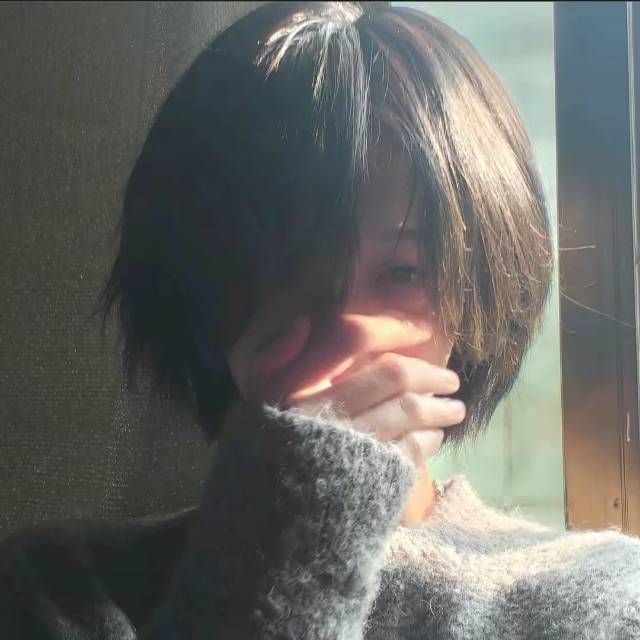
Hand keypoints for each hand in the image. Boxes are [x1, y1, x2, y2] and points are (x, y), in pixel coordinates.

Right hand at [226, 294, 464, 468]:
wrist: (261, 524)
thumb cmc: (256, 451)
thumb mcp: (253, 400)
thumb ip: (273, 358)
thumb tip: (302, 324)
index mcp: (315, 402)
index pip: (382, 375)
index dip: (417, 369)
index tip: (434, 369)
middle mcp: (341, 429)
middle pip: (404, 401)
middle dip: (435, 390)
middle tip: (453, 386)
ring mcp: (357, 462)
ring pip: (411, 429)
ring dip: (438, 417)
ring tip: (453, 413)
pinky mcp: (368, 491)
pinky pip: (409, 461)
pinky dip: (426, 446)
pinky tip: (433, 440)